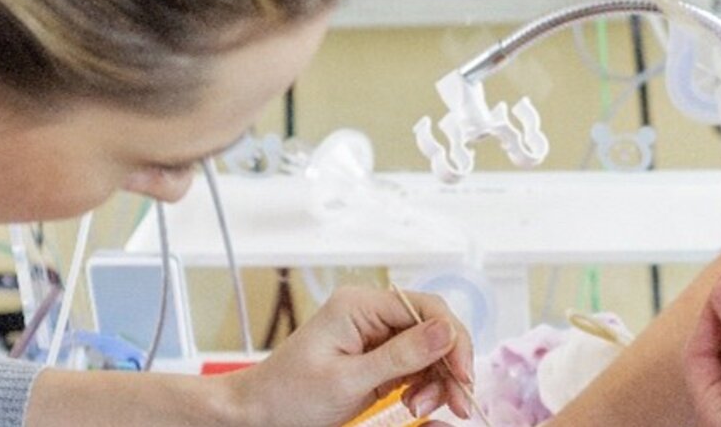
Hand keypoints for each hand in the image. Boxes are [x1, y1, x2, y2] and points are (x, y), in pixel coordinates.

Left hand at [225, 286, 475, 425]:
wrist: (258, 413)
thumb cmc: (288, 395)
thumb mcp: (348, 379)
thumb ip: (400, 356)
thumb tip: (444, 331)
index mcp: (360, 306)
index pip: (426, 308)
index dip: (451, 339)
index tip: (462, 375)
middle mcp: (371, 314)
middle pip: (433, 329)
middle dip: (448, 365)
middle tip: (458, 402)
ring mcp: (375, 336)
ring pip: (429, 350)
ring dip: (438, 380)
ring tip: (423, 407)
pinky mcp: (377, 358)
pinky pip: (416, 366)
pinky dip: (424, 386)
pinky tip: (416, 403)